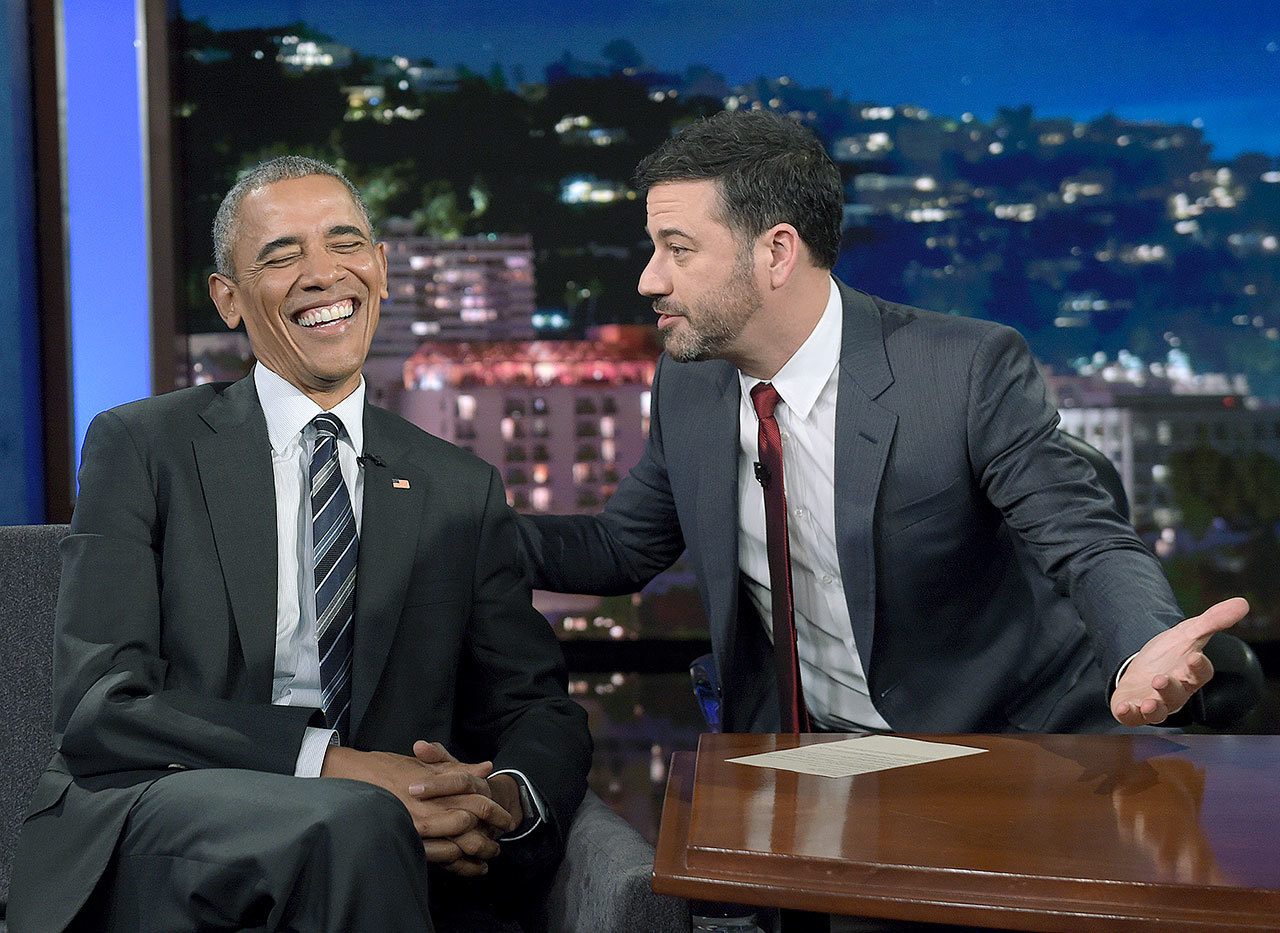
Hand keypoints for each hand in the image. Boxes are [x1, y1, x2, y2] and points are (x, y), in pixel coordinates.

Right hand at [320, 744, 509, 875]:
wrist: (352, 778)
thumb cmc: (389, 768)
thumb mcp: (425, 764)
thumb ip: (456, 766)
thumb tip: (486, 767)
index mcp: (438, 787)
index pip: (477, 802)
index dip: (495, 811)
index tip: (505, 818)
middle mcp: (430, 809)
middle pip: (470, 828)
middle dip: (489, 837)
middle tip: (499, 841)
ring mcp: (418, 827)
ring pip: (457, 847)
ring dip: (475, 853)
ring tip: (487, 856)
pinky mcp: (408, 840)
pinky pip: (438, 858)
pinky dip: (456, 863)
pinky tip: (465, 864)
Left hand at [1111, 597, 1248, 724]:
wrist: (1142, 667)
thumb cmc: (1170, 653)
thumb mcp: (1187, 633)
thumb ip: (1212, 621)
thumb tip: (1242, 603)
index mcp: (1190, 674)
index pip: (1201, 674)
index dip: (1199, 667)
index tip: (1194, 657)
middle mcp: (1175, 693)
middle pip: (1177, 695)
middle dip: (1170, 689)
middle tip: (1160, 680)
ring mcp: (1155, 703)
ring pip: (1158, 712)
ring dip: (1153, 709)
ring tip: (1147, 703)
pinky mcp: (1134, 709)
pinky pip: (1132, 717)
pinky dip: (1128, 714)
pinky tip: (1121, 708)